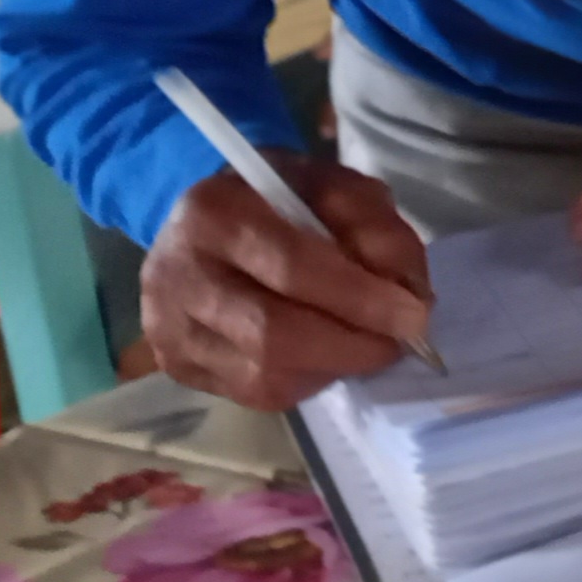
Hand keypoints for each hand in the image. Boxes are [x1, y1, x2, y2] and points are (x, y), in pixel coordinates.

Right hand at [141, 153, 431, 410]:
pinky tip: (322, 355)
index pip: (292, 266)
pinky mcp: (174, 365)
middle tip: (396, 343)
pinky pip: (254, 393)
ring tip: (362, 345)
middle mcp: (177, 272)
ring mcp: (168, 326)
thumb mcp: (331, 187)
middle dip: (351, 345)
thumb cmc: (277, 202)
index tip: (414, 316)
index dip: (360, 298)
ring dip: (332, 367)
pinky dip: (305, 381)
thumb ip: (373, 227)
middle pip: (273, 334)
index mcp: (214, 210)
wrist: (204, 223)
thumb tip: (408, 292)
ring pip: (264, 375)